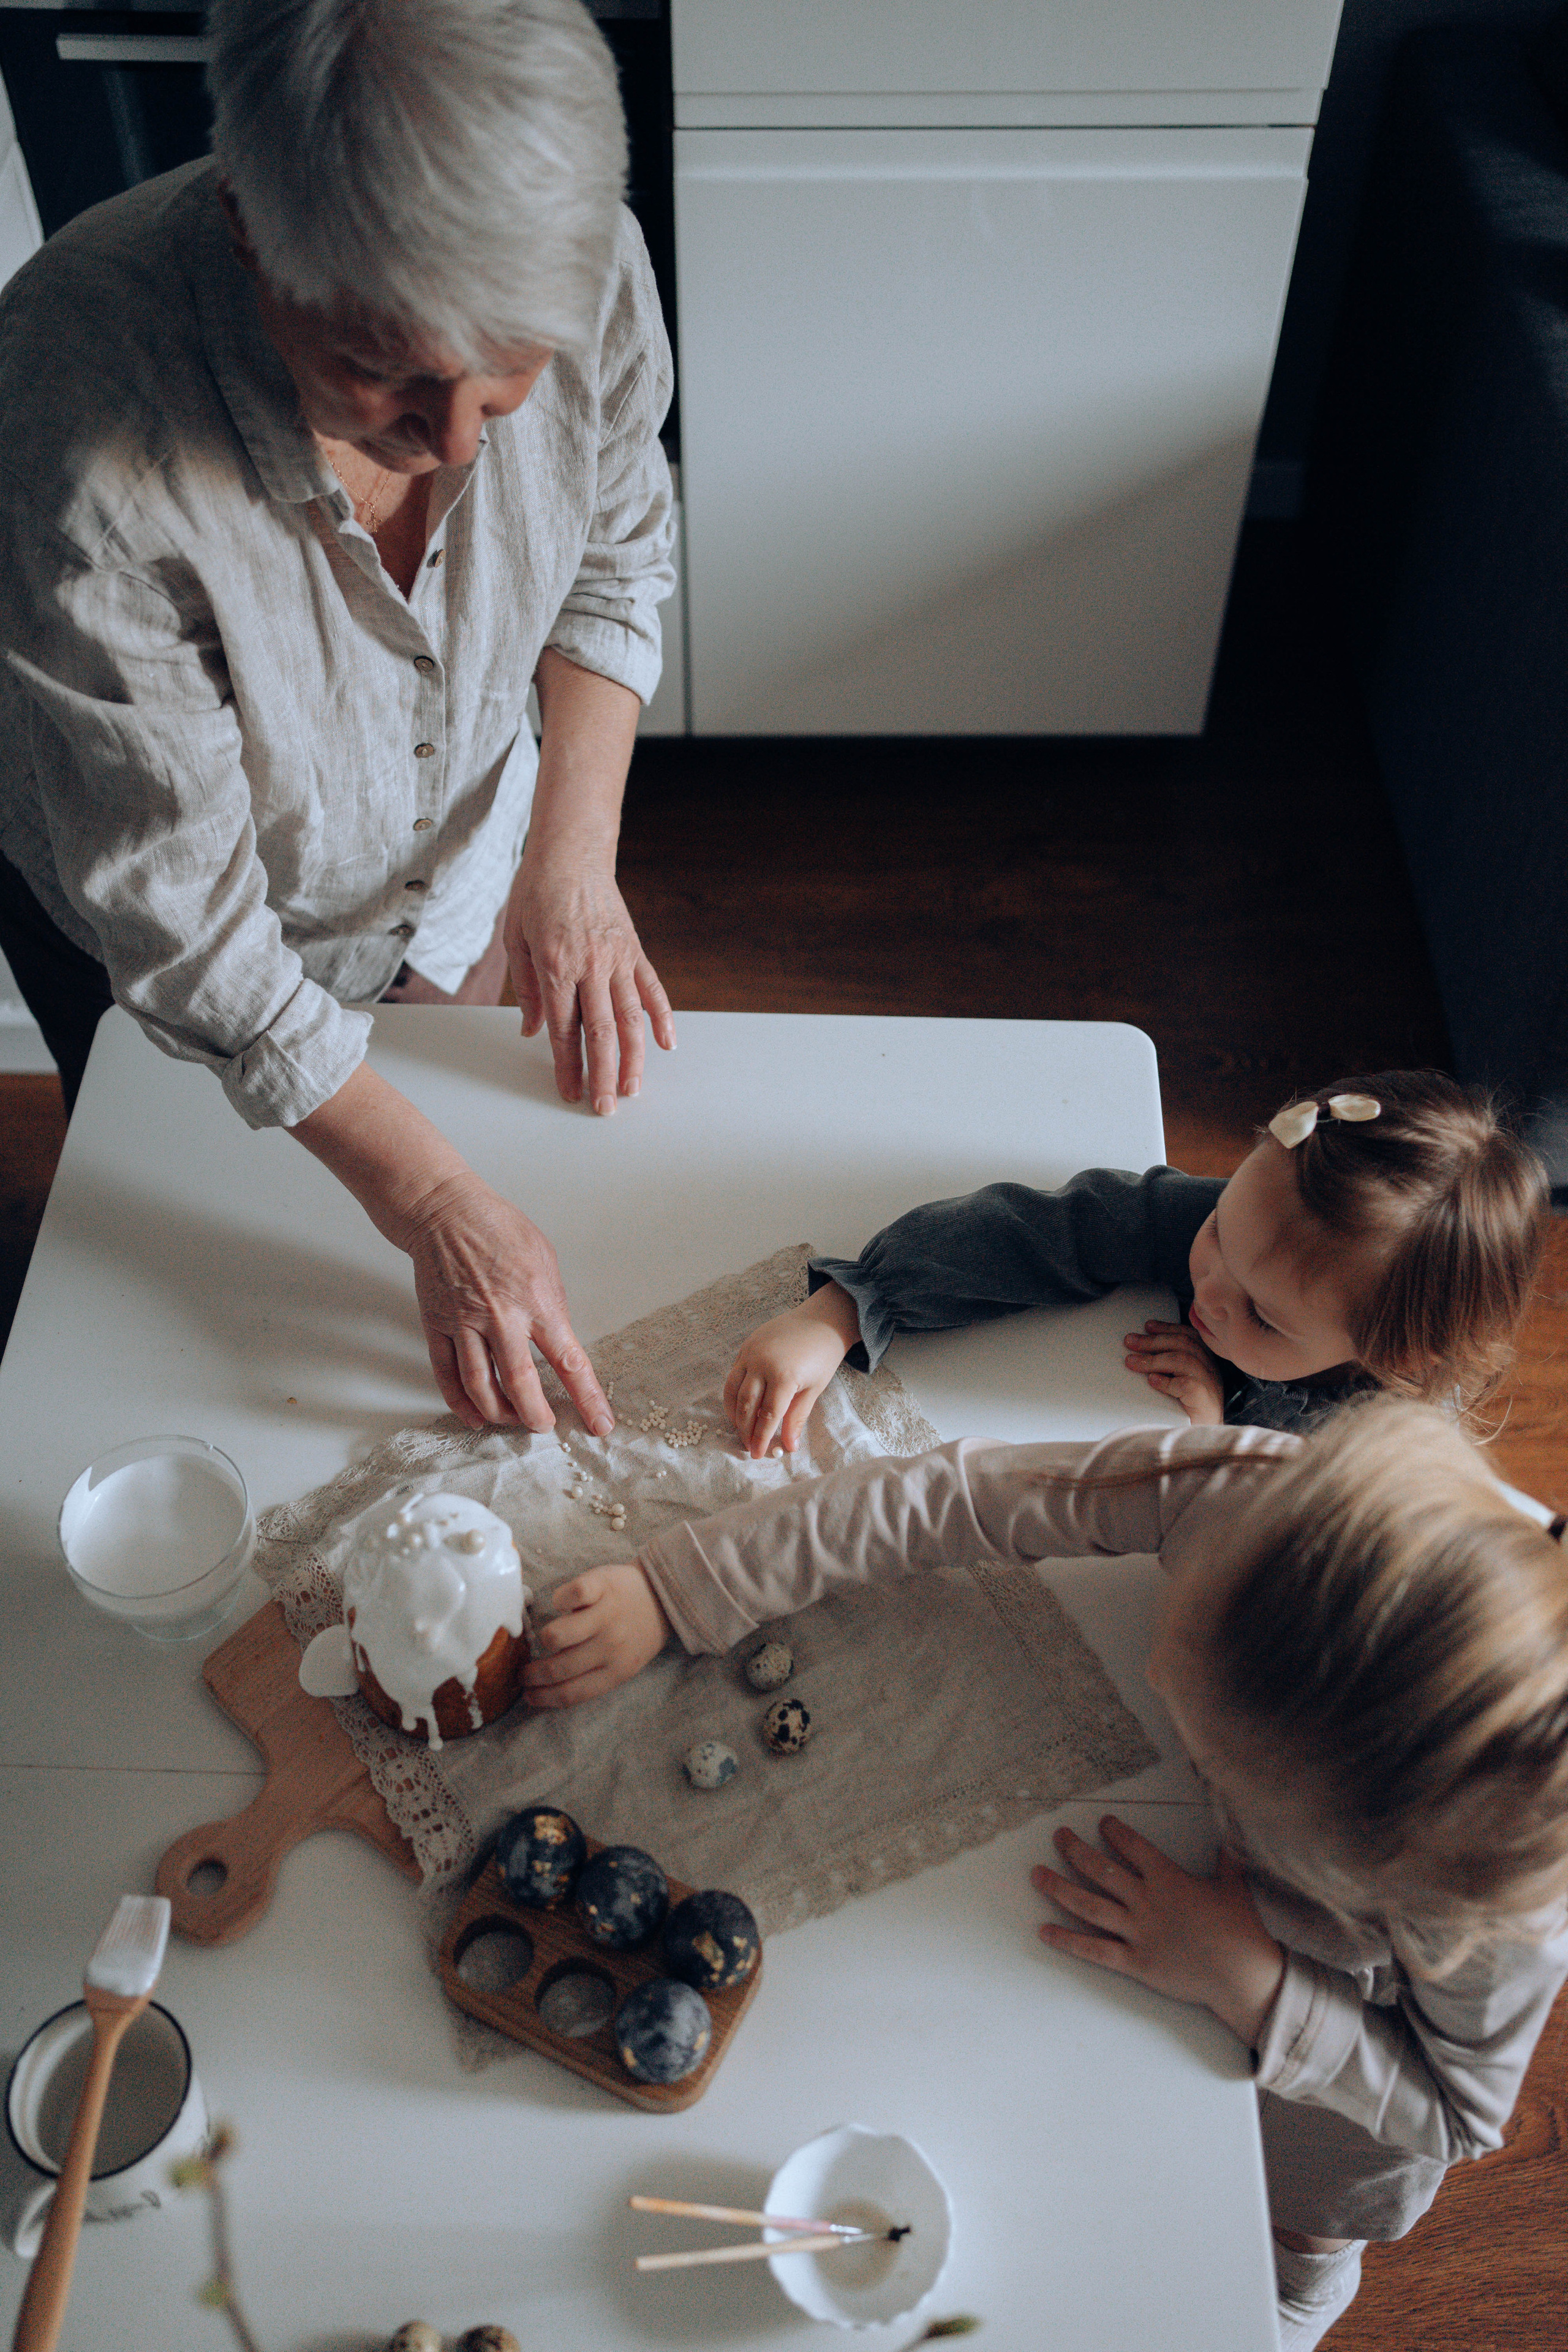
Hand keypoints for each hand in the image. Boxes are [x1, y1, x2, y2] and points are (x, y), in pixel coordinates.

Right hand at [401, 1170, 612, 1434]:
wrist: (446, 1212)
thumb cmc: (499, 1230)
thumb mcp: (545, 1261)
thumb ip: (552, 1306)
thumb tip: (558, 1343)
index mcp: (538, 1301)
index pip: (569, 1361)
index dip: (587, 1398)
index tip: (599, 1424)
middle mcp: (502, 1317)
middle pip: (520, 1384)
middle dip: (535, 1415)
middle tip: (544, 1426)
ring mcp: (466, 1323)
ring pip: (480, 1386)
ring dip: (499, 1414)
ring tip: (512, 1422)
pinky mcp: (438, 1325)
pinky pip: (447, 1375)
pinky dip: (460, 1402)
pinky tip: (474, 1415)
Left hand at [507, 856, 673, 1115]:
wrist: (570, 851)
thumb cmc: (536, 893)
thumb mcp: (516, 939)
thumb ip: (527, 989)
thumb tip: (532, 1032)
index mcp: (555, 965)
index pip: (564, 1029)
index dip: (568, 1066)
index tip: (570, 1093)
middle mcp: (590, 965)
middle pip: (601, 1032)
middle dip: (603, 1074)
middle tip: (604, 1107)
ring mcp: (617, 957)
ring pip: (631, 1018)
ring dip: (634, 1058)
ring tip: (633, 1089)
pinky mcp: (634, 949)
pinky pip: (652, 989)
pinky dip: (662, 1017)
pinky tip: (667, 1045)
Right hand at [524, 1564, 670, 1706]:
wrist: (662, 1593)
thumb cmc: (637, 1631)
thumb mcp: (624, 1662)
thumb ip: (595, 1674)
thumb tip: (551, 1685)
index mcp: (617, 1670)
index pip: (572, 1693)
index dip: (544, 1698)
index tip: (528, 1695)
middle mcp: (611, 1645)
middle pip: (559, 1668)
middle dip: (533, 1674)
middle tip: (523, 1671)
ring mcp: (606, 1614)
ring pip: (557, 1635)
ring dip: (545, 1638)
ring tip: (548, 1638)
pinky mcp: (601, 1585)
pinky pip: (567, 1595)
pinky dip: (559, 1600)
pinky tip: (563, 1605)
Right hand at [724, 1287, 862, 1458]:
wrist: (822, 1319)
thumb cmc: (823, 1355)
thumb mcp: (814, 1389)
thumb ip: (797, 1417)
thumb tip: (789, 1446)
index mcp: (784, 1376)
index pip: (768, 1416)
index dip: (761, 1438)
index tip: (758, 1454)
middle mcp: (762, 1363)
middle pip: (747, 1405)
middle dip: (745, 1430)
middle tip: (748, 1446)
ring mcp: (751, 1353)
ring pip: (734, 1390)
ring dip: (734, 1413)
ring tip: (740, 1429)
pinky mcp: (746, 1346)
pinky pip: (733, 1375)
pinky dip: (733, 1394)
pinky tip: (739, 1407)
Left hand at [1033, 1818, 1285, 2046]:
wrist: (1243, 1977)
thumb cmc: (1240, 1930)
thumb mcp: (1234, 1887)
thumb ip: (1226, 1860)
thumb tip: (1228, 1839)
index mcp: (1168, 1879)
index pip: (1133, 1846)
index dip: (1114, 1830)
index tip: (1103, 1822)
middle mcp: (1146, 1901)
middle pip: (1101, 1869)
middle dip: (1075, 1850)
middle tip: (1058, 1836)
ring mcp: (1138, 1932)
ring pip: (1089, 1906)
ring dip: (1059, 1888)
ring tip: (1036, 1874)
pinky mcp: (1135, 1962)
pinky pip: (1095, 1950)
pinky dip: (1068, 1941)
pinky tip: (1044, 1931)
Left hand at [1124, 1318, 1227, 1424]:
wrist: (1204, 1437)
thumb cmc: (1190, 1410)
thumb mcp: (1179, 1382)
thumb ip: (1168, 1367)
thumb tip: (1139, 1352)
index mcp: (1205, 1361)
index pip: (1189, 1336)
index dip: (1168, 1328)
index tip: (1147, 1326)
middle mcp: (1209, 1369)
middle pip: (1183, 1344)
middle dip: (1153, 1341)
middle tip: (1130, 1342)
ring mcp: (1209, 1384)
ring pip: (1183, 1360)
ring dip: (1154, 1359)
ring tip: (1132, 1362)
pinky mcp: (1204, 1400)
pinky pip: (1186, 1385)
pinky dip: (1167, 1381)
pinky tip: (1152, 1381)